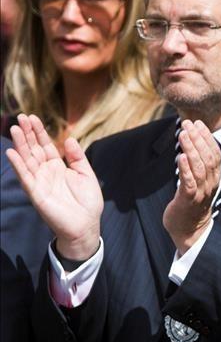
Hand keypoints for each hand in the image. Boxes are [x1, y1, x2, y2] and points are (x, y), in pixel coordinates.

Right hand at [6, 114, 101, 259]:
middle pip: (33, 149)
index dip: (39, 132)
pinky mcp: (36, 193)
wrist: (86, 225)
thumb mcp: (86, 174)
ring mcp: (39, 182)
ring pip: (27, 159)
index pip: (45, 145)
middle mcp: (46, 172)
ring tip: (14, 128)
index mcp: (58, 167)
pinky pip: (25, 177)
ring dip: (20, 144)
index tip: (32, 117)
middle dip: (27, 133)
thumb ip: (77, 157)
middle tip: (20, 117)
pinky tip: (12, 152)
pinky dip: (19, 165)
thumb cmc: (87, 202)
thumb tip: (69, 139)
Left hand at [163, 120, 220, 253]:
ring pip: (199, 167)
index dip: (207, 138)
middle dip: (198, 138)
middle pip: (208, 157)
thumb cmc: (190, 205)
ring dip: (191, 149)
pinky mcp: (188, 200)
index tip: (198, 124)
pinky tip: (180, 157)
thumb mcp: (197, 184)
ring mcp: (201, 192)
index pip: (214, 154)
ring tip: (183, 134)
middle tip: (188, 123)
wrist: (190, 231)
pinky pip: (189, 182)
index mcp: (213, 179)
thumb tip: (188, 148)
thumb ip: (196, 168)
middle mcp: (210, 184)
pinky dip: (185, 169)